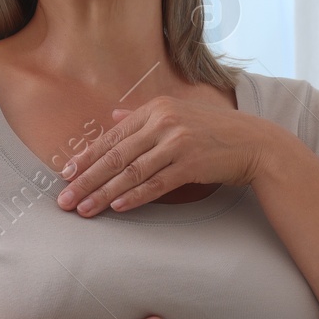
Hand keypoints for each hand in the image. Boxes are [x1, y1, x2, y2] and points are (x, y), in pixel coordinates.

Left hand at [55, 95, 270, 215]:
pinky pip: (155, 185)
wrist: (254, 142)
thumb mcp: (178, 113)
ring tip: (84, 209)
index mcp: (155, 108)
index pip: (112, 136)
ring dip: (104, 193)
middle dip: (86, 179)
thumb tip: (113, 116)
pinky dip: (135, 197)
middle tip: (64, 199)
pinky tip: (117, 207)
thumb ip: (142, 115)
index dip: (87, 157)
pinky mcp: (190, 165)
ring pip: (131, 173)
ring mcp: (177, 143)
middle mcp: (163, 122)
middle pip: (116, 156)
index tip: (66, 174)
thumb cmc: (214, 130)